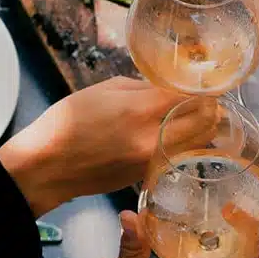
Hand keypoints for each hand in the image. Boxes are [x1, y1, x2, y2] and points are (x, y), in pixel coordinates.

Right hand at [0, 77, 205, 216]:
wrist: (47, 168)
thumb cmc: (67, 122)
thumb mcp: (104, 90)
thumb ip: (142, 87)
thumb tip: (166, 89)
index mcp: (140, 110)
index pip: (190, 96)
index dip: (202, 88)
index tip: (205, 82)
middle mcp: (153, 138)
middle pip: (205, 122)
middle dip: (211, 107)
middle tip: (208, 99)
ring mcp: (154, 160)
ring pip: (198, 143)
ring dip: (204, 128)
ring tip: (198, 115)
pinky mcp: (150, 175)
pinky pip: (181, 156)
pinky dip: (187, 144)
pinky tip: (180, 134)